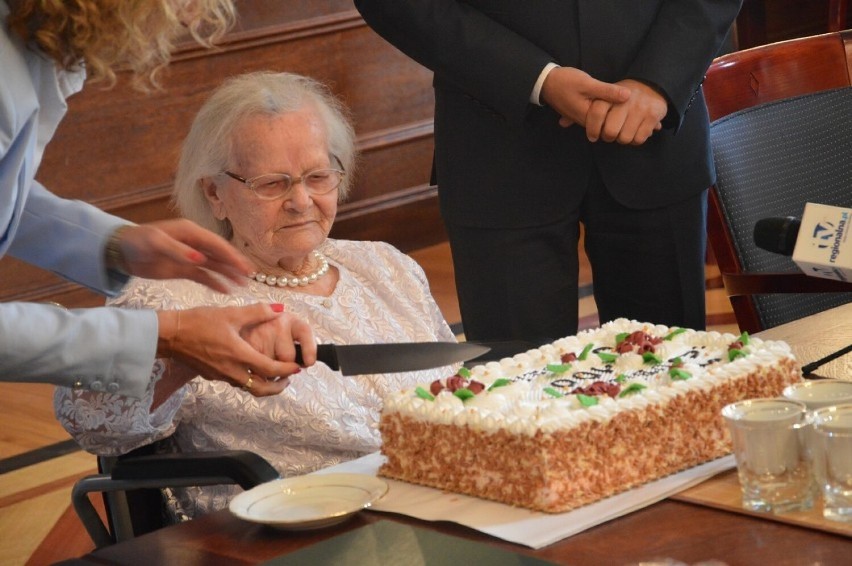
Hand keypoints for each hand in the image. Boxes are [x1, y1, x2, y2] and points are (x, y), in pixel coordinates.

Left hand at [117, 219, 251, 292]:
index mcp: (190, 232)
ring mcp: (190, 256)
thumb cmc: (136, 242)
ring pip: (214, 266)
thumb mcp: (155, 244)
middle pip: (219, 254)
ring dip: (228, 274)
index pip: (216, 244)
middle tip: (250, 276)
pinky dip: (214, 282)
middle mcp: (194, 243)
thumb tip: (200, 259)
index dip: (231, 255)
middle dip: (235, 264)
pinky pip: (203, 276)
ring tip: (243, 285)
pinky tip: (225, 291)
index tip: (244, 266)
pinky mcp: (184, 269)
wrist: (120, 252)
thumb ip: (178, 251)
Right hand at [156, 303, 315, 396]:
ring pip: (247, 387)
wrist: (170, 334)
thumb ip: (257, 312)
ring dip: (263, 384)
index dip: (287, 370)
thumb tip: (280, 309)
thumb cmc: (198, 322)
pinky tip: (249, 367)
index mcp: (239, 355)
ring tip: (273, 374)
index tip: (298, 367)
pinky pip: (235, 381)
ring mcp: (220, 375)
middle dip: (277, 387)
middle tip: (288, 379)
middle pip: (260, 388)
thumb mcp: (230, 313)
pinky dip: (247, 379)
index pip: (270, 369)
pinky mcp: (211, 375)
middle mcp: (231, 370)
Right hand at [540, 66, 630, 127]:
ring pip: (600, 118)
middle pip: (606, 122)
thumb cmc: (565, 82)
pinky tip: (609, 103)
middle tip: (630, 103)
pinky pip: (594, 114)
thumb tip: (629, 96)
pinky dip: (602, 110)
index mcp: (587, 117)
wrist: (545, 81)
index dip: (622, 116)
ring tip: (621, 101)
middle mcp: (584, 122)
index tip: (632, 106)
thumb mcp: (588, 84)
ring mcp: (580, 118)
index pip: (610, 123)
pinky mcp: (579, 112)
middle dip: (617, 115)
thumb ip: (608, 91)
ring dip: (610, 112)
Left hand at [584, 79, 666, 144]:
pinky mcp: (653, 116)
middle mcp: (626, 100)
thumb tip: (592, 135)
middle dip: (608, 137)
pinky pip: (638, 139)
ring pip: (624, 138)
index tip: (593, 137)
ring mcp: (640, 108)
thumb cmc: (623, 98)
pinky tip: (635, 133)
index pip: (596, 113)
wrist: (650, 86)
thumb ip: (598, 112)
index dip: (592, 129)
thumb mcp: (608, 97)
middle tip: (610, 134)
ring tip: (623, 132)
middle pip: (610, 131)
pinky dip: (635, 141)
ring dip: (622, 139)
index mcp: (611, 95)